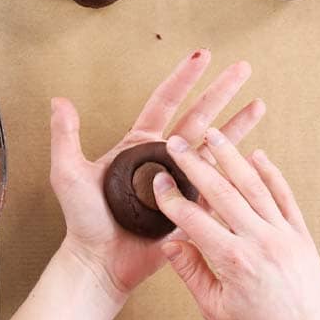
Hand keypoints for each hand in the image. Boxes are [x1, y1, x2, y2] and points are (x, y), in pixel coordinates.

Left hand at [49, 49, 263, 303]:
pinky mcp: (194, 209)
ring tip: (259, 105)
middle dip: (221, 92)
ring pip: (216, 148)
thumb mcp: (68, 174)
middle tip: (243, 70)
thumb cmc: (84, 222)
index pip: (166, 103)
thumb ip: (66, 137)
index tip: (202, 57)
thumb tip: (60, 101)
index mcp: (139, 147)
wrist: (103, 262)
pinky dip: (238, 171)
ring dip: (238, 126)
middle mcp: (164, 161)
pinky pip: (220, 186)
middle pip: (199, 118)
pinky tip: (256, 157)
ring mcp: (182, 184)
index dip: (184, 79)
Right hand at [152, 129, 319, 319]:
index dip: (171, 198)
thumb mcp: (216, 310)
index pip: (193, 219)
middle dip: (195, 164)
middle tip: (176, 143)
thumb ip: (192, 273)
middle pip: (221, 192)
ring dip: (231, 156)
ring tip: (212, 134)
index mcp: (233, 262)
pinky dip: (271, 174)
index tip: (157, 181)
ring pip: (254, 185)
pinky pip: (284, 196)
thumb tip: (169, 243)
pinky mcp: (302, 235)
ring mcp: (284, 235)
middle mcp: (260, 242)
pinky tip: (256, 156)